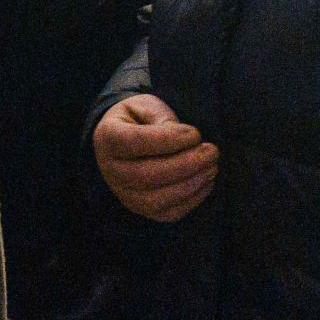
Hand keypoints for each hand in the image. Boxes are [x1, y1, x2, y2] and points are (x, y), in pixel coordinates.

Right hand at [94, 94, 218, 222]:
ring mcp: (125, 194)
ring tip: (211, 167)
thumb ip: (163, 119)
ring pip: (158, 199)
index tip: (195, 133)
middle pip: (147, 174)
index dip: (169, 139)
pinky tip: (205, 181)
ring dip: (191, 184)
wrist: (122, 142)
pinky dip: (192, 200)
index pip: (136, 142)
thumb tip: (187, 141)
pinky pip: (168, 213)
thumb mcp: (147, 106)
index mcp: (107, 137)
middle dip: (186, 164)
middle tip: (212, 151)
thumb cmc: (138, 120)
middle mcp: (111, 170)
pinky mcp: (142, 210)